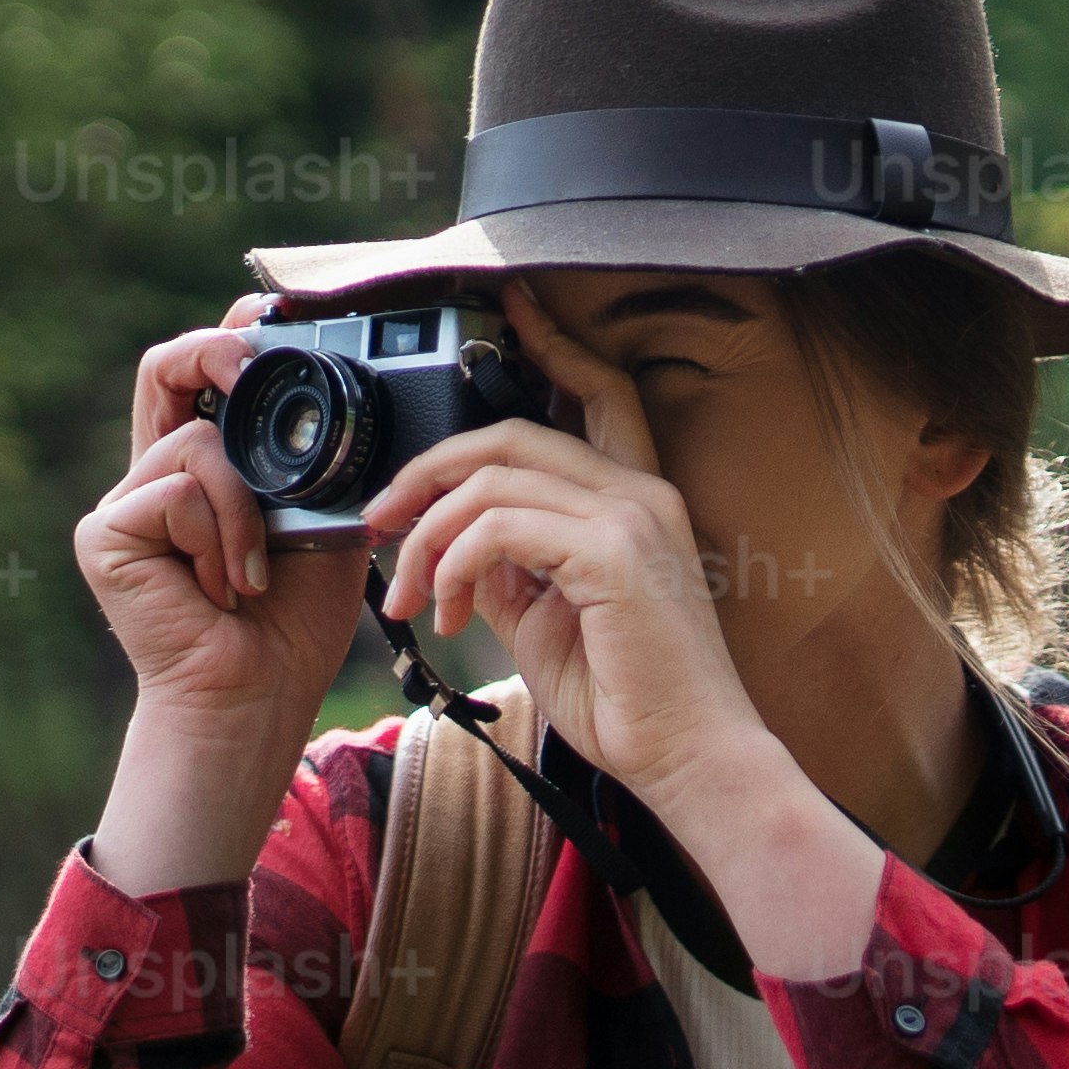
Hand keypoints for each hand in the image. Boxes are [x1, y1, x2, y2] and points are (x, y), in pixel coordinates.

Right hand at [76, 309, 378, 738]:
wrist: (257, 696)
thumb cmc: (291, 621)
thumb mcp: (324, 519)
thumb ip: (319, 458)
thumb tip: (347, 389)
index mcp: (203, 469)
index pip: (200, 375)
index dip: (227, 333)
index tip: (269, 314)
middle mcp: (154, 476)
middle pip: (164, 368)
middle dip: (214, 350)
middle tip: (252, 362)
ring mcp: (125, 504)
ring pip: (197, 443)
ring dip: (247, 506)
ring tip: (251, 572)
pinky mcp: (106, 535)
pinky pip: (181, 491)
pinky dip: (222, 536)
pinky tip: (222, 588)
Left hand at [365, 298, 760, 799]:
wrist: (689, 759)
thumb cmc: (629, 702)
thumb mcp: (545, 622)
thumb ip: (504, 571)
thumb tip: (450, 547)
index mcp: (633, 501)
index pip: (597, 392)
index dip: (552, 343)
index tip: (507, 309)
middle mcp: (639, 494)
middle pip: (513, 432)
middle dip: (429, 469)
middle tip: (379, 522)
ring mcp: (631, 517)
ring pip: (494, 478)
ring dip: (428, 535)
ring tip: (409, 596)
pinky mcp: (613, 554)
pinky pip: (500, 526)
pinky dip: (452, 560)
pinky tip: (444, 608)